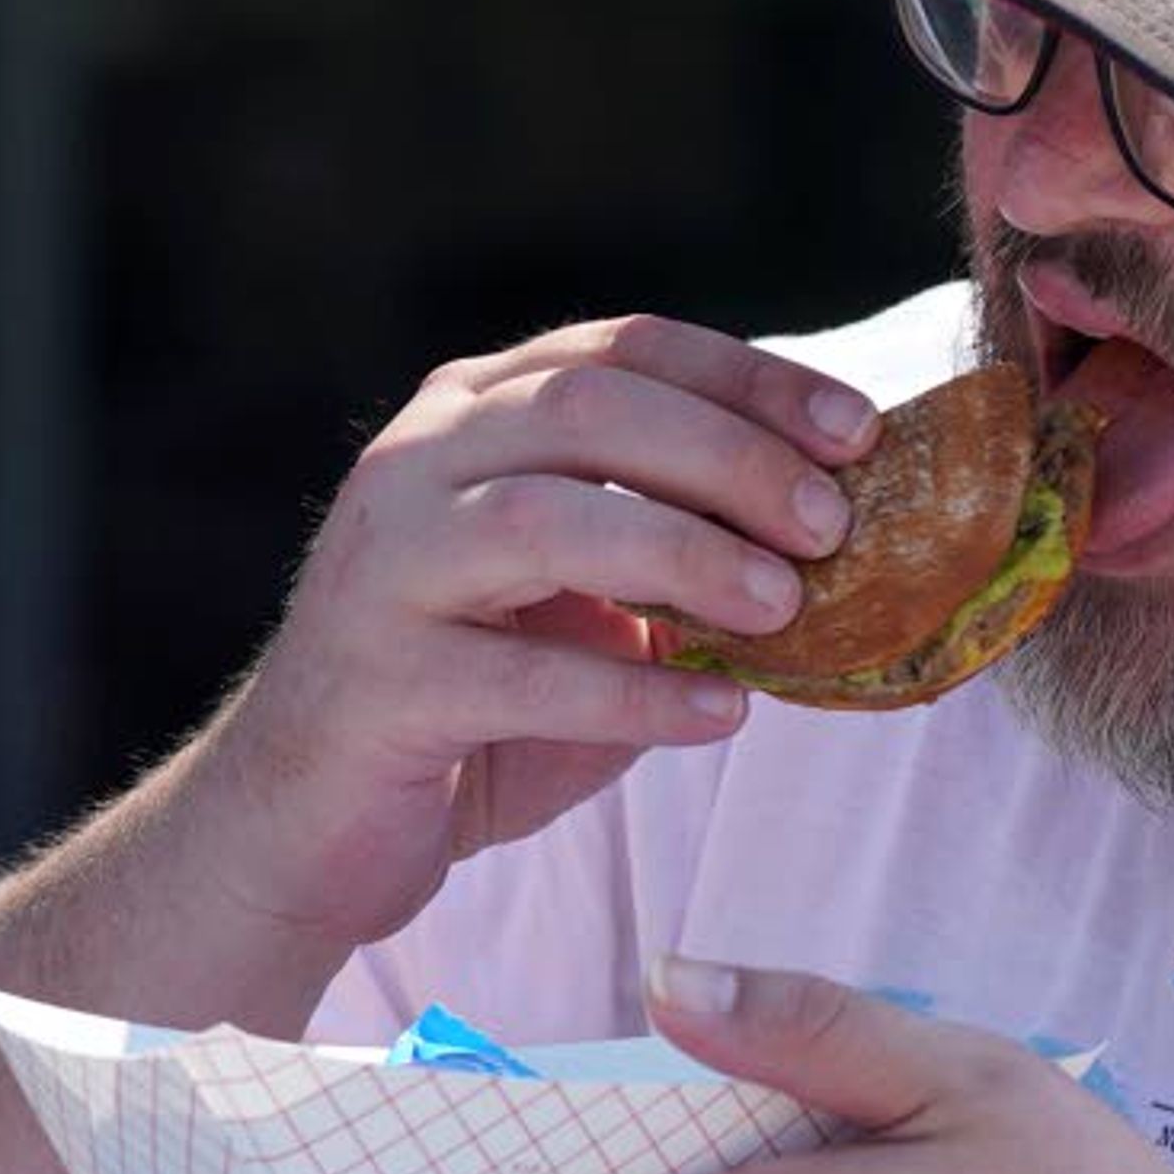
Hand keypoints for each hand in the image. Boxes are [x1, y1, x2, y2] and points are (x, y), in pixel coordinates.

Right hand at [196, 319, 877, 946]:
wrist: (313, 824)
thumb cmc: (481, 699)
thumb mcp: (591, 604)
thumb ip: (682, 552)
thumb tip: (839, 535)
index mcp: (473, 413)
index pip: (625, 349)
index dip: (751, 379)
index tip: (860, 431)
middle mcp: (415, 462)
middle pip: (588, 408)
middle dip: (731, 458)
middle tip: (832, 526)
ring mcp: (383, 567)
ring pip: (544, 519)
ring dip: (685, 555)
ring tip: (785, 608)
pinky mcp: (373, 683)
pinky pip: (519, 677)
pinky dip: (636, 693)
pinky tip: (722, 714)